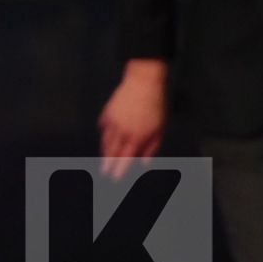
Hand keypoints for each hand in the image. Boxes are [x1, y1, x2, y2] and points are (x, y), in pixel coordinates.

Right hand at [99, 59, 167, 179]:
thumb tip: (144, 164)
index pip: (124, 158)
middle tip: (103, 173)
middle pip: (111, 152)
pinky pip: (103, 127)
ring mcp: (112, 122)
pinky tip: (106, 136)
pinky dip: (104, 134)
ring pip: (105, 141)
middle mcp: (121, 132)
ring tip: (104, 158)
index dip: (118, 170)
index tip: (113, 179)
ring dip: (105, 151)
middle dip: (107, 164)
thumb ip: (151, 147)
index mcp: (136, 137)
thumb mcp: (160, 129)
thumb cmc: (156, 106)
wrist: (143, 82)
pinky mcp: (107, 112)